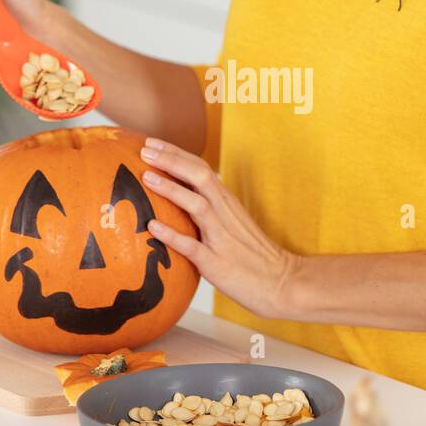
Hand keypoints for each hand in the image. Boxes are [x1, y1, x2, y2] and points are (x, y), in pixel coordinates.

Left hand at [139, 137, 298, 320]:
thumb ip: (210, 208)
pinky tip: (153, 227)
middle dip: (172, 161)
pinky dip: (172, 235)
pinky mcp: (216, 263)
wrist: (281, 282)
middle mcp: (225, 214)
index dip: (176, 154)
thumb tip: (180, 197)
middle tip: (145, 149)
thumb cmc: (252, 254)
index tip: (152, 143)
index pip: (201, 169)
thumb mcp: (232, 223)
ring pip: (197, 206)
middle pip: (199, 177)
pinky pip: (193, 247)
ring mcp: (221, 238)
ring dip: (172, 190)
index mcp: (227, 203)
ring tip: (147, 177)